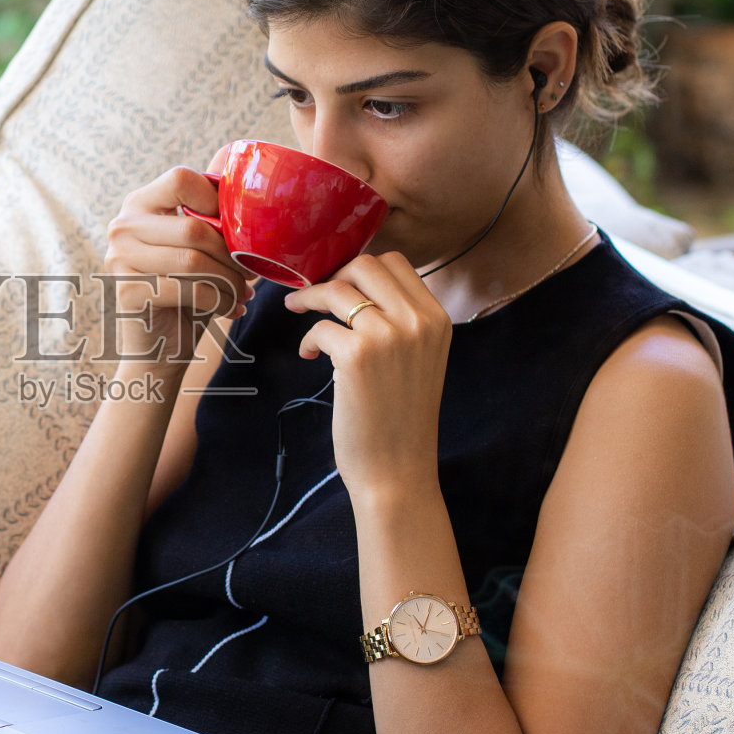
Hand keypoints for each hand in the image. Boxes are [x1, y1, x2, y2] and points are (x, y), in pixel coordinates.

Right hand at [103, 147, 255, 362]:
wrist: (158, 349)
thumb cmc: (184, 294)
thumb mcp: (194, 250)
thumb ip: (208, 220)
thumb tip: (251, 201)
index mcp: (139, 205)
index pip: (180, 179)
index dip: (215, 200)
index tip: (233, 230)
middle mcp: (122, 227)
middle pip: (193, 227)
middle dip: (231, 255)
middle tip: (249, 274)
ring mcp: (118, 259)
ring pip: (194, 261)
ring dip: (229, 281)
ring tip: (242, 293)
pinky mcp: (127, 292)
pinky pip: (189, 291)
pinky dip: (220, 301)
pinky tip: (230, 309)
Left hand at [282, 252, 450, 499]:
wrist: (398, 471)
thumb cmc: (401, 419)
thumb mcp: (420, 360)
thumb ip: (402, 322)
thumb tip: (360, 288)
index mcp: (437, 319)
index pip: (396, 263)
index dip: (360, 269)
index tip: (341, 284)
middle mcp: (417, 321)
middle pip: (366, 265)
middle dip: (334, 276)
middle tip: (317, 297)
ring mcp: (387, 335)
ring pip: (337, 288)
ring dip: (309, 298)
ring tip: (297, 311)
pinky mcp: (356, 355)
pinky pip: (319, 326)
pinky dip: (307, 339)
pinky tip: (309, 356)